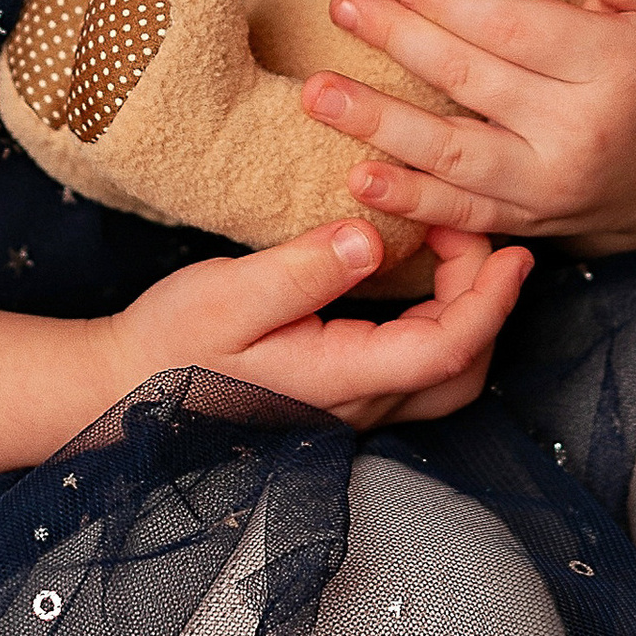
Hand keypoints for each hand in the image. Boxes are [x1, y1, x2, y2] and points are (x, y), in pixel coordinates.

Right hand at [96, 218, 526, 433]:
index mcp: (339, 381)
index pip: (445, 349)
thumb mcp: (227, 297)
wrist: (124, 387)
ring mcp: (349, 404)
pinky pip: (413, 364)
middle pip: (461, 368)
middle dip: (487, 302)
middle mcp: (356, 404)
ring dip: (466, 313)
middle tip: (474, 231)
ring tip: (455, 246)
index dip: (490, 301)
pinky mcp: (338, 391)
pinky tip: (420, 272)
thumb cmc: (169, 344)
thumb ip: (303, 271)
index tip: (510, 249)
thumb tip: (372, 239)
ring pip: (443, 374)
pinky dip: (438, 319)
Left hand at [297, 0, 635, 255]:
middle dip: (401, 42)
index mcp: (615, 70)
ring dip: (379, 124)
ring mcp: (549, 186)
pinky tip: (357, 179)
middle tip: (343, 6)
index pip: (520, 32)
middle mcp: (580, 133)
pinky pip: (459, 215)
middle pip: (475, 83)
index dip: (457, 5)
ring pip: (453, 154)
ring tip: (318, 94)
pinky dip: (408, 201)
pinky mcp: (525, 222)